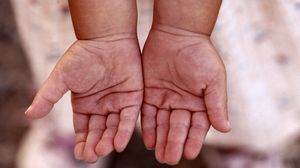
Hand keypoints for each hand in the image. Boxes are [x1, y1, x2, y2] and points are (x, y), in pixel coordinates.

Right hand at [25, 34, 142, 162]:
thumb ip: (48, 96)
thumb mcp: (62, 77)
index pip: (83, 129)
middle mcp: (102, 107)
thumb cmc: (83, 55)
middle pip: (99, 132)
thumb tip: (29, 115)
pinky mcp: (133, 98)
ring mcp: (118, 103)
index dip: (82, 142)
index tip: (81, 154)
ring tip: (103, 150)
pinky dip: (125, 131)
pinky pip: (129, 118)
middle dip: (95, 145)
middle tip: (92, 156)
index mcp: (85, 104)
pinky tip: (119, 143)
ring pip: (114, 128)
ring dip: (109, 141)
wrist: (107, 38)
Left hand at [141, 25, 230, 164]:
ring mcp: (166, 99)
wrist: (177, 33)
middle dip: (174, 143)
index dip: (193, 140)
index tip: (189, 154)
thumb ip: (217, 104)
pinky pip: (148, 113)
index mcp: (200, 103)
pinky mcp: (150, 93)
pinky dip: (148, 127)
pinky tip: (148, 140)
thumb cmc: (200, 54)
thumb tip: (226, 129)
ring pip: (163, 124)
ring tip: (159, 155)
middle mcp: (183, 104)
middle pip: (178, 128)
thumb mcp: (213, 79)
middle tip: (169, 159)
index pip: (197, 126)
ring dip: (161, 139)